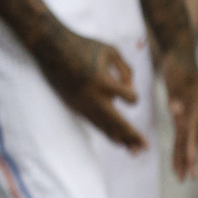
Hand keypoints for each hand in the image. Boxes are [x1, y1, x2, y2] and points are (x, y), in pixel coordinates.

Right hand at [33, 26, 148, 151]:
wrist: (52, 47)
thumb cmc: (83, 45)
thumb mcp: (110, 50)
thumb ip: (126, 68)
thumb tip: (130, 87)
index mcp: (105, 83)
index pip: (130, 98)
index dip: (132, 92)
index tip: (126, 85)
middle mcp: (94, 98)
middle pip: (119, 124)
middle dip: (133, 136)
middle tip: (146, 148)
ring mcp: (83, 104)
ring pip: (105, 127)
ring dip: (121, 140)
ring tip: (134, 152)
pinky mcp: (75, 105)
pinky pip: (94, 123)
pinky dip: (106, 132)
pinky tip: (116, 140)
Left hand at [161, 45, 197, 179]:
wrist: (178, 55)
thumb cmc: (178, 63)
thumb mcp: (177, 75)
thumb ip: (177, 92)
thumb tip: (175, 110)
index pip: (195, 128)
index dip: (192, 145)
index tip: (191, 159)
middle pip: (193, 139)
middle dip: (189, 159)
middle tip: (186, 177)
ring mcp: (192, 116)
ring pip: (187, 141)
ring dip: (183, 158)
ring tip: (180, 176)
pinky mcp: (182, 116)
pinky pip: (181, 136)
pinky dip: (179, 148)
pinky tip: (176, 161)